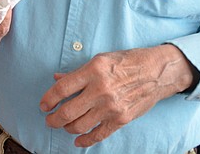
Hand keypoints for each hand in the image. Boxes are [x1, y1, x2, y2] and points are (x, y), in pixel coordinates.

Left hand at [40, 45, 193, 147]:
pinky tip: (77, 140)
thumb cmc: (127, 62)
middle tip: (49, 119)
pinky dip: (85, 140)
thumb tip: (57, 79)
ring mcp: (111, 107)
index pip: (62, 89)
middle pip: (67, 111)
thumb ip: (77, 72)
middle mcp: (101, 90)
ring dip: (66, 128)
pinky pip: (98, 135)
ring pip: (79, 125)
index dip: (48, 99)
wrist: (156, 72)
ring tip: (63, 125)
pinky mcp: (121, 119)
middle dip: (53, 119)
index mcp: (93, 71)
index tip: (43, 105)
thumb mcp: (100, 59)